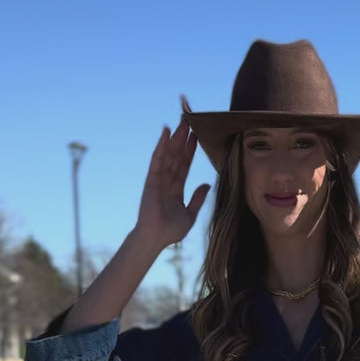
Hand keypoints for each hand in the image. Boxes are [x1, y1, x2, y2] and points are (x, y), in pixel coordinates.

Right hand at [136, 120, 210, 250]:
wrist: (155, 239)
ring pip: (169, 154)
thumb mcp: (190, 214)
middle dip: (183, 139)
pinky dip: (161, 146)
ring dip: (175, 138)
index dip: (190, 151)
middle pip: (176, 156)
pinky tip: (166, 133)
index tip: (196, 137)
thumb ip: (198, 199)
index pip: (184, 165)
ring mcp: (159, 179)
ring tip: (182, 122)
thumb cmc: (170, 231)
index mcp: (176, 189)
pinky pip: (158, 159)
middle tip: (189, 121)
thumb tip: (207, 185)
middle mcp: (167, 181)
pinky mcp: (152, 179)